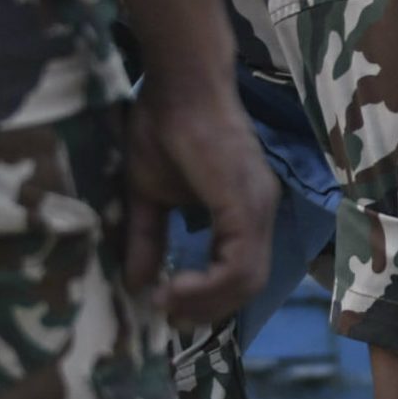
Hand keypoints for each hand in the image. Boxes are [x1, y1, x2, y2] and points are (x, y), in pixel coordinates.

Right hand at [124, 76, 278, 326]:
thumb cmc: (163, 126)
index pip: (241, 272)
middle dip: (208, 308)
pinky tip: (174, 284)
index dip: (209, 297)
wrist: (177, 83)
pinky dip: (209, 284)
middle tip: (169, 315)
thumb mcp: (148, 194)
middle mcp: (261, 210)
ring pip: (247, 280)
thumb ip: (148, 238)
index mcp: (245, 209)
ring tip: (167, 302)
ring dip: (206, 301)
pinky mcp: (247, 203)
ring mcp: (258, 207)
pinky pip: (239, 263)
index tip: (168, 305)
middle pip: (248, 285)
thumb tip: (136, 284)